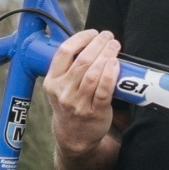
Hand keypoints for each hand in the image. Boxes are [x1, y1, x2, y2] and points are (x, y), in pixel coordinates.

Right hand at [44, 30, 120, 157]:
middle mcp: (63, 92)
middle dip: (98, 44)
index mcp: (52, 81)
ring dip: (106, 56)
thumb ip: (68, 67)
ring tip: (114, 46)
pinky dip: (110, 75)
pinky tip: (116, 64)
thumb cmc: (70, 105)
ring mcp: (78, 103)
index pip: (64, 52)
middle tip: (109, 37)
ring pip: (93, 74)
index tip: (92, 33)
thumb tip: (89, 42)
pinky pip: (104, 90)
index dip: (80, 39)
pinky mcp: (95, 112)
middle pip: (82, 61)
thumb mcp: (59, 86)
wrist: (74, 136)